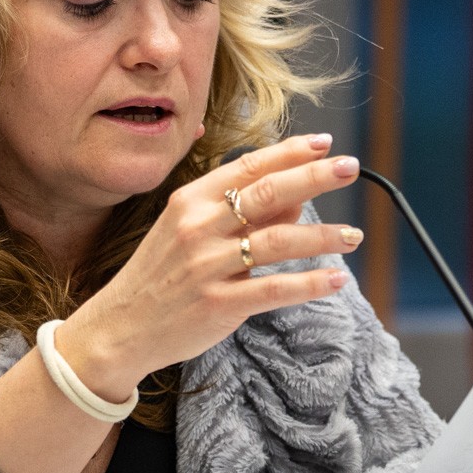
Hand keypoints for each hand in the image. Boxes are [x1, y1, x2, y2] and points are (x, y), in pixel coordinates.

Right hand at [58, 133, 364, 399]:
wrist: (119, 328)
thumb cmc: (160, 275)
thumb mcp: (190, 232)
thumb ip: (241, 213)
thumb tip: (297, 194)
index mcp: (190, 201)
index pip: (248, 166)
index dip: (290, 153)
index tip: (325, 143)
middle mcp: (198, 227)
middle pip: (267, 192)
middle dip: (314, 177)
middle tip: (350, 168)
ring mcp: (207, 266)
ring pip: (277, 241)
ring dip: (321, 236)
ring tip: (353, 235)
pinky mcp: (218, 304)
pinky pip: (273, 290)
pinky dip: (308, 284)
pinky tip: (335, 279)